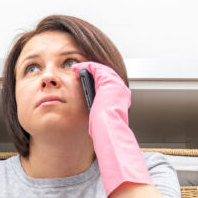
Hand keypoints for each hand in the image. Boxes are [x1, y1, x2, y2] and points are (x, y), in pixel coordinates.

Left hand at [71, 61, 151, 197]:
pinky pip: (95, 68)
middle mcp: (120, 91)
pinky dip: (86, 67)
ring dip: (88, 68)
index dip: (97, 82)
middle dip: (92, 73)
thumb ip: (99, 117)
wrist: (109, 129)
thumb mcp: (102, 122)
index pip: (108, 86)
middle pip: (105, 76)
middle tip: (81, 72)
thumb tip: (93, 123)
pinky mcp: (108, 80)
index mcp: (119, 100)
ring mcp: (115, 84)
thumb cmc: (105, 130)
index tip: (86, 83)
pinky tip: (77, 68)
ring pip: (100, 70)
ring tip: (77, 69)